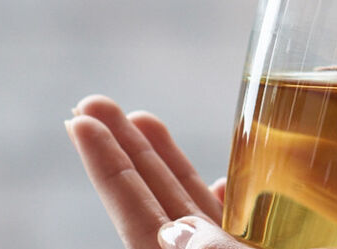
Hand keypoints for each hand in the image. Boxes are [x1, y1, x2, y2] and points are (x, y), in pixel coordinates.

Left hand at [65, 96, 246, 248]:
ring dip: (165, 160)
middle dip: (124, 145)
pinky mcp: (256, 248)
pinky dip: (224, 200)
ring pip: (188, 204)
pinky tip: (220, 182)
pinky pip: (234, 225)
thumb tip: (180, 228)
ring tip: (141, 118)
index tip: (80, 123)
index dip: (106, 163)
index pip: (133, 208)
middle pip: (150, 195)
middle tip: (94, 103)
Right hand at [68, 0, 336, 248]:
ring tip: (88, 121)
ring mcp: (330, 242)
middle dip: (165, 148)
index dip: (311, 80)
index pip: (331, 118)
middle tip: (113, 101)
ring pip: (211, 213)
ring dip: (133, 173)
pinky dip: (155, 215)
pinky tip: (122, 173)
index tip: (328, 37)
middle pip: (247, 171)